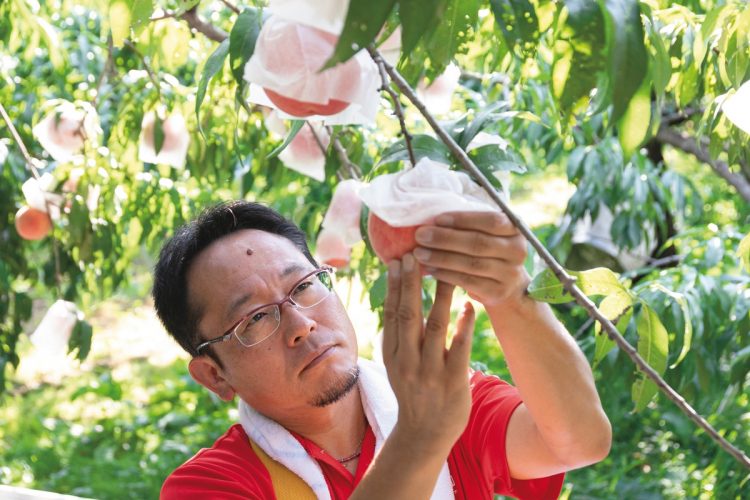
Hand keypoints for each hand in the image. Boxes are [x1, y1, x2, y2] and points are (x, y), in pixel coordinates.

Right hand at [382, 254, 474, 452]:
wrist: (424, 435)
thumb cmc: (414, 392)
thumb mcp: (397, 364)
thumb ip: (399, 335)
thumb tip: (397, 297)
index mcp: (393, 354)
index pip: (391, 313)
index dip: (394, 286)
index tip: (396, 259)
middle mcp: (407, 360)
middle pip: (408, 315)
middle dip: (410, 283)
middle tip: (414, 253)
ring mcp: (430, 371)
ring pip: (434, 327)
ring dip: (439, 296)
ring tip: (446, 270)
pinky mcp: (453, 381)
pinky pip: (459, 348)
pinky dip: (464, 325)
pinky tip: (469, 305)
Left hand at [413, 211, 528, 307]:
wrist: (508, 284)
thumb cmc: (489, 251)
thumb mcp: (487, 233)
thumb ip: (468, 224)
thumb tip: (432, 219)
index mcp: (515, 229)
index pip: (490, 220)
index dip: (463, 219)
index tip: (437, 219)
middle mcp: (517, 251)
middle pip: (478, 243)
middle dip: (445, 239)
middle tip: (420, 236)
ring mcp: (510, 273)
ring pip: (471, 264)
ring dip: (441, 257)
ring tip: (420, 253)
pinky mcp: (498, 292)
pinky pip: (467, 281)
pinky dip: (446, 274)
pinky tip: (430, 269)